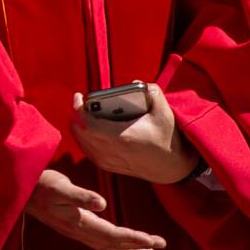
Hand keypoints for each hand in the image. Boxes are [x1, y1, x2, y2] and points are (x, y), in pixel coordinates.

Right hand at [24, 167, 166, 249]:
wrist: (22, 191)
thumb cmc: (43, 185)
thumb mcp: (61, 186)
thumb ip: (81, 196)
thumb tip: (102, 204)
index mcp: (79, 222)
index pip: (112, 235)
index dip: (133, 239)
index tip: (153, 240)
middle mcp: (80, 231)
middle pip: (114, 244)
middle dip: (138, 246)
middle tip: (160, 246)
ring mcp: (77, 232)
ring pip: (108, 246)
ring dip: (130, 249)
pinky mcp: (75, 228)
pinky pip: (101, 242)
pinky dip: (117, 245)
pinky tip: (124, 244)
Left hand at [71, 84, 197, 184]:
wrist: (173, 167)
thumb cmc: (168, 139)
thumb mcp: (164, 112)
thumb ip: (153, 92)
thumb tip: (137, 82)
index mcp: (122, 136)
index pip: (89, 124)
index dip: (79, 109)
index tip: (78, 96)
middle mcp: (113, 151)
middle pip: (81, 134)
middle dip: (76, 117)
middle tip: (79, 103)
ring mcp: (110, 161)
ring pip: (83, 145)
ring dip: (78, 129)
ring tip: (81, 114)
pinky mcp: (111, 167)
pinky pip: (89, 153)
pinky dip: (84, 141)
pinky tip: (87, 132)